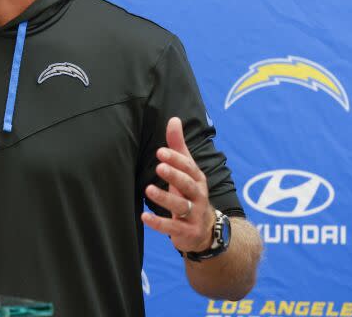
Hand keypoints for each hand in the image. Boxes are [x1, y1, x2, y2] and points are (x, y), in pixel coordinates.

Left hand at [141, 117, 214, 252]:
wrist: (206, 231)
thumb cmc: (190, 193)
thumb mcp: (186, 170)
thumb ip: (178, 146)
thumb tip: (174, 119)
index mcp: (197, 179)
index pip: (189, 167)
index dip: (176, 159)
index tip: (161, 151)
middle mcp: (199, 196)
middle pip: (188, 184)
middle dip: (174, 175)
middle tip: (159, 166)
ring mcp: (194, 215)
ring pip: (181, 205)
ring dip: (164, 197)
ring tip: (148, 189)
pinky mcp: (187, 232)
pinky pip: (172, 227)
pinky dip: (158, 223)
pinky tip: (144, 217)